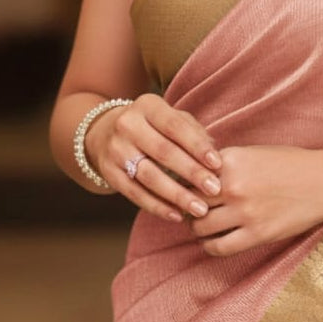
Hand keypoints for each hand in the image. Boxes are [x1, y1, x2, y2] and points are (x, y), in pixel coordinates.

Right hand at [85, 93, 221, 222]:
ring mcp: (116, 149)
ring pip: (149, 176)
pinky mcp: (109, 172)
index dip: (197, 146)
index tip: (218, 164)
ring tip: (200, 208)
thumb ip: (194, 132)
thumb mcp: (171, 118)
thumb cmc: (153, 126)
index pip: (175, 126)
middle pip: (163, 152)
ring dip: (177, 195)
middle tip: (214, 189)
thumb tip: (215, 154)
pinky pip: (135, 193)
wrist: (105, 133)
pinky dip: (157, 206)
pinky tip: (177, 215)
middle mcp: (128, 125)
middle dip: (192, 172)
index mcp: (148, 106)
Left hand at [188, 145, 322, 255]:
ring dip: (197, 227)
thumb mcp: (254, 152)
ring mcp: (245, 212)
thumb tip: (198, 177)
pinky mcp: (257, 234)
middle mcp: (234, 185)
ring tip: (201, 225)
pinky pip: (219, 247)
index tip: (185, 188)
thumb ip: (227, 164)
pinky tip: (212, 241)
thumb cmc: (291, 163)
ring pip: (200, 226)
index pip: (192, 175)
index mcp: (232, 160)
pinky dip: (210, 246)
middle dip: (187, 206)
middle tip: (190, 209)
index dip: (186, 183)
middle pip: (191, 200)